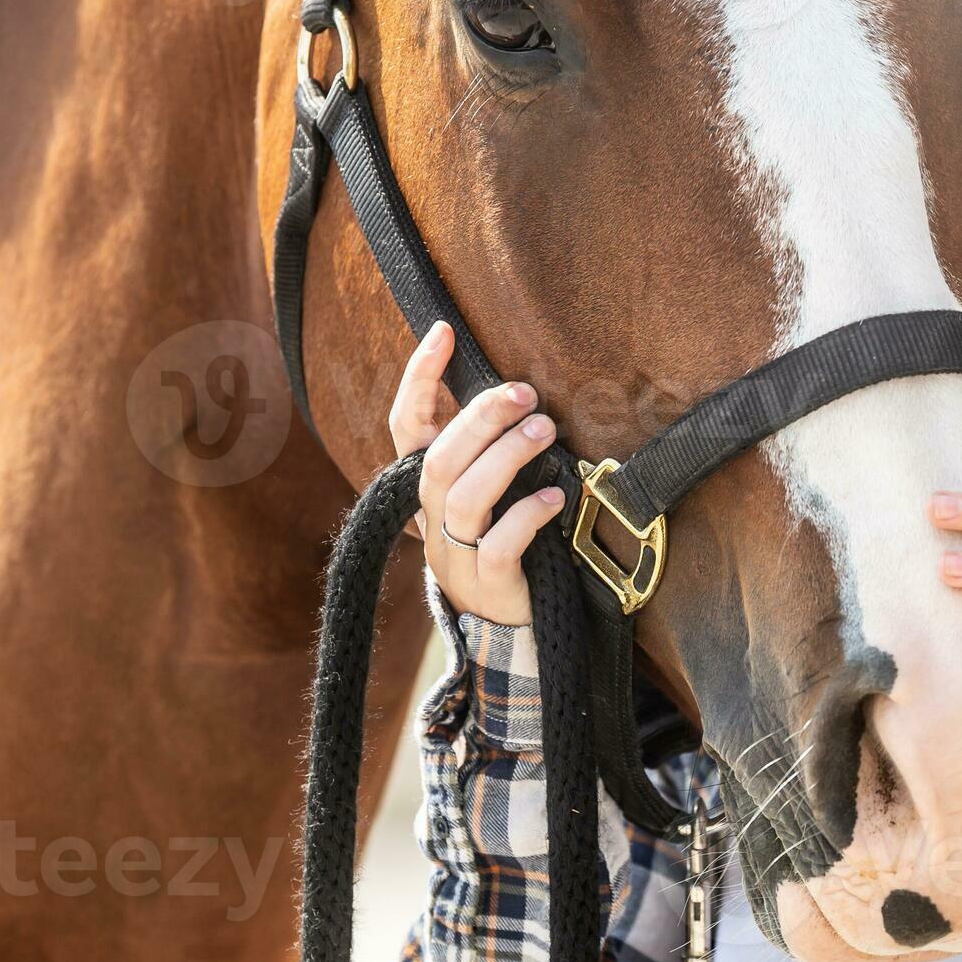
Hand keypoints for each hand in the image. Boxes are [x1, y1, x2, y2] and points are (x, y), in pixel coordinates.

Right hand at [389, 322, 568, 626]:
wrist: (507, 629)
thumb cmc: (506, 543)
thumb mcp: (491, 492)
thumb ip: (491, 450)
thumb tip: (520, 389)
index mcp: (427, 490)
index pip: (407, 426)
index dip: (418, 379)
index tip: (442, 332)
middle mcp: (431, 520)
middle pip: (438, 459)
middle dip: (480, 419)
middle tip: (525, 393)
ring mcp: (455, 556)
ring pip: (464, 499)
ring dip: (505, 458)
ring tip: (545, 432)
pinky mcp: (488, 586)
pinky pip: (499, 547)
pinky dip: (527, 516)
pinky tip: (554, 495)